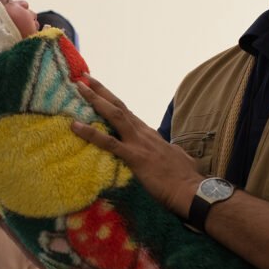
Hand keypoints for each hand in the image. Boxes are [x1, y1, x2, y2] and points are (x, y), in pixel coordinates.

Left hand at [70, 75, 201, 217]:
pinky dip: (90, 133)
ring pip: (114, 115)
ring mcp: (138, 143)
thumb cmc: (185, 178)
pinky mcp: (134, 156)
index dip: (112, 102)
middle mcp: (143, 133)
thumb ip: (166, 151)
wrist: (192, 190)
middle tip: (84, 78)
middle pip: (119, 107)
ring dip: (95, 100)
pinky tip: (75, 126)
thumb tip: (167, 152)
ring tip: (78, 88)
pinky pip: (108, 142)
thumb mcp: (175, 158)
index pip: (127, 113)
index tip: (100, 90)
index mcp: (150, 134)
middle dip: (101, 91)